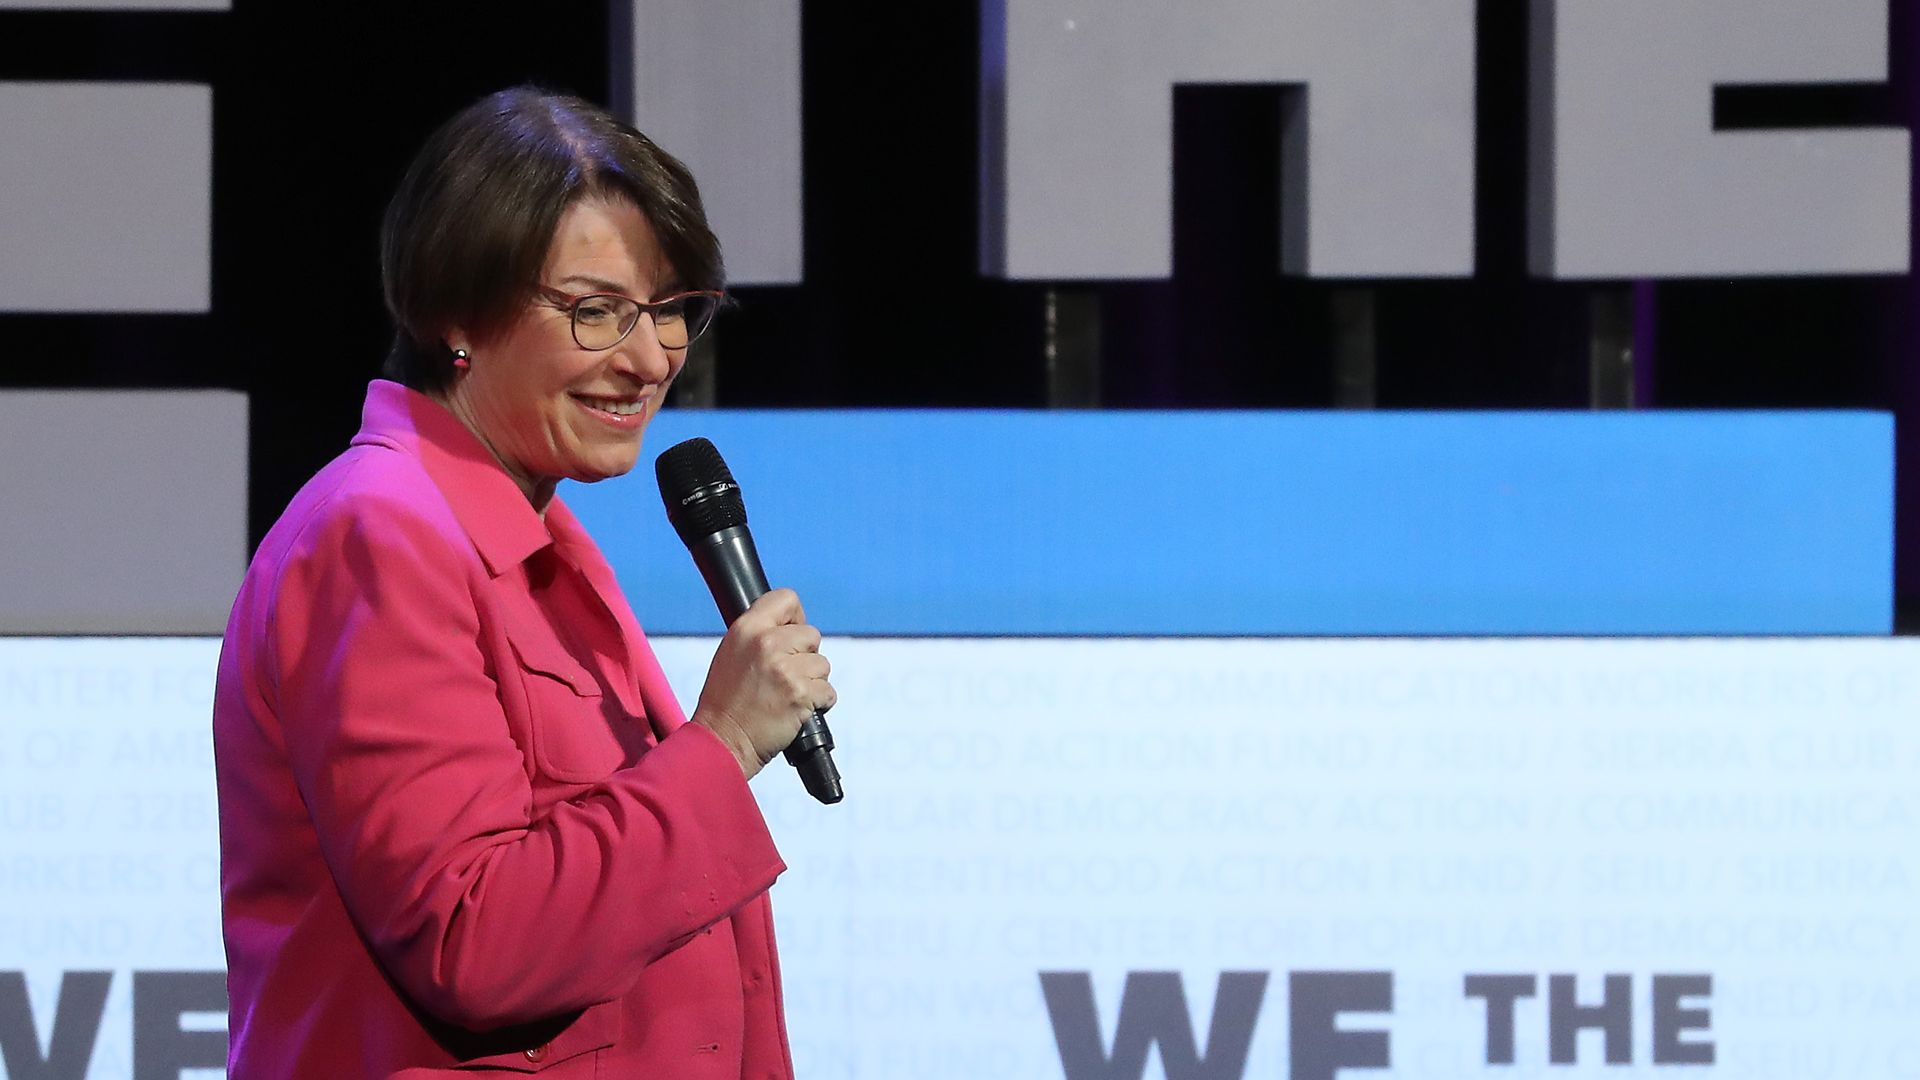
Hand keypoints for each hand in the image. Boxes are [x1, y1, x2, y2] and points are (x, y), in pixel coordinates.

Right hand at [691, 589, 835, 779]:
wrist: (722, 741)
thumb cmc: (726, 701)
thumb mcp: (732, 652)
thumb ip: (760, 634)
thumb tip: (793, 626)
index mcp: (747, 628)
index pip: (787, 599)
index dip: (795, 618)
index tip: (792, 634)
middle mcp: (766, 643)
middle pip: (812, 635)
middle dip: (805, 656)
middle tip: (784, 676)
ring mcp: (785, 669)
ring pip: (823, 665)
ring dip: (812, 682)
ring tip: (787, 695)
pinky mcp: (801, 694)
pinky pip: (828, 691)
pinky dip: (818, 703)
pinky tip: (796, 709)